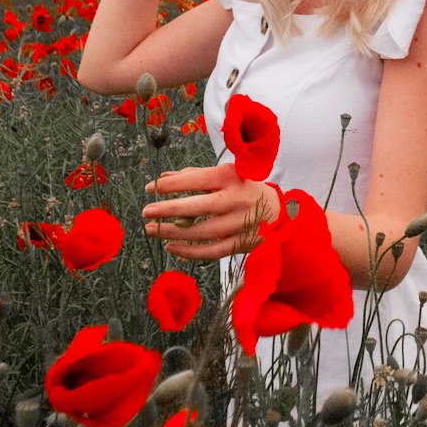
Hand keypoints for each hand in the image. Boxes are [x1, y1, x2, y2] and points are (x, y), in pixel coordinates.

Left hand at [142, 163, 280, 259]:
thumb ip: (194, 176)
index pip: (197, 180)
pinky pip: (211, 251)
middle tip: (147, 212)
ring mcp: (240, 224)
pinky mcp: (241, 243)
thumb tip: (163, 178)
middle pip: (199, 207)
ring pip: (202, 232)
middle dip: (169, 209)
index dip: (171, 185)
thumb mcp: (224, 174)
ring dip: (173, 232)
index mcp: (231, 177)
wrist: (279, 211)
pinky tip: (170, 247)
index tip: (151, 188)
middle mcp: (237, 200)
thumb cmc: (243, 188)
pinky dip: (189, 251)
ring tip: (152, 230)